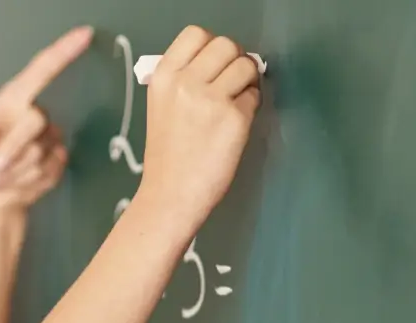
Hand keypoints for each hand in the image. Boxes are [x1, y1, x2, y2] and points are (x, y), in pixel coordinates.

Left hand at [0, 25, 92, 210]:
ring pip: (40, 153)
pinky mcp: (58, 162)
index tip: (84, 35)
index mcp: (12, 101)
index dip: (62, 52)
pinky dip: (26, 183)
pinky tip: (12, 185)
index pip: (41, 70)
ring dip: (14, 172)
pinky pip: (48, 170)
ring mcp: (49, 139)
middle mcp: (34, 115)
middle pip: (36, 120)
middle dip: (11, 150)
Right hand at [136, 27, 261, 240]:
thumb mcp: (161, 107)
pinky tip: (235, 126)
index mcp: (163, 76)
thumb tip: (221, 64)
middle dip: (234, 61)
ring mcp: (212, 99)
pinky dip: (250, 107)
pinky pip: (254, 96)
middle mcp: (186, 82)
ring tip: (235, 103)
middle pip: (226, 45)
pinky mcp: (235, 118)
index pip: (196, 34)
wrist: (170, 194)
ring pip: (246, 66)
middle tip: (231, 83)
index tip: (213, 65)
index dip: (211, 46)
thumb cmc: (167, 155)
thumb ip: (183, 80)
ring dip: (247, 82)